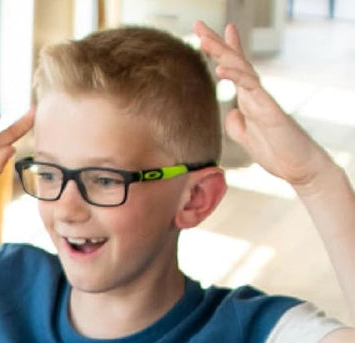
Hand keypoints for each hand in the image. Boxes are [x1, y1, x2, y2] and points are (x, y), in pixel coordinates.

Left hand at [194, 21, 331, 189]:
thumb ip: (237, 124)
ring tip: (205, 39)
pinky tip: (221, 69)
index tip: (206, 34)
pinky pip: (251, 88)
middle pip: (233, 61)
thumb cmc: (276, 151)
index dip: (221, 50)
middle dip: (215, 43)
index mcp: (248, 98)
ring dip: (222, 53)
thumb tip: (230, 113)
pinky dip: (236, 77)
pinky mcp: (268, 109)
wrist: (297, 165)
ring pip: (240, 68)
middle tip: (198, 25)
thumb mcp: (247, 138)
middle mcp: (254, 93)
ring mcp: (262, 98)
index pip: (233, 68)